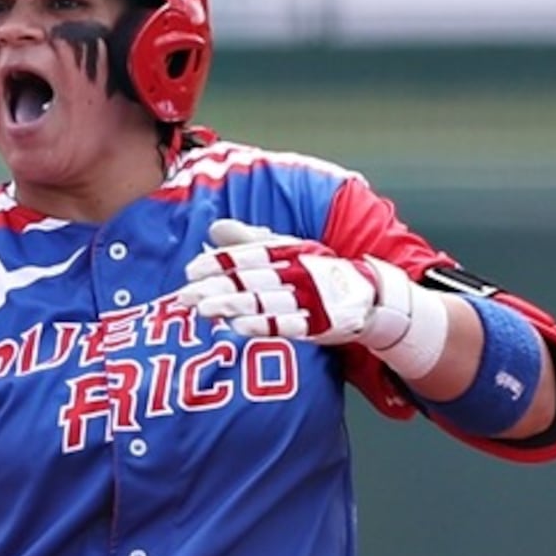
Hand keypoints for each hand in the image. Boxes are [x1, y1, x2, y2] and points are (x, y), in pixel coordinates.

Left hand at [183, 218, 415, 348]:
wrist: (370, 296)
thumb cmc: (319, 271)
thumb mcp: (288, 248)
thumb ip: (250, 240)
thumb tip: (214, 228)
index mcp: (289, 251)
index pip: (249, 254)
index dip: (220, 262)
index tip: (192, 270)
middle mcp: (297, 271)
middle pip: (250, 280)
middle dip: (216, 288)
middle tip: (185, 296)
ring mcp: (309, 298)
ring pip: (264, 302)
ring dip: (233, 306)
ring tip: (205, 311)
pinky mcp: (319, 323)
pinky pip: (288, 325)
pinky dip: (264, 325)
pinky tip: (240, 327)